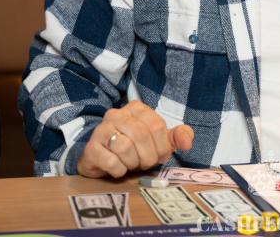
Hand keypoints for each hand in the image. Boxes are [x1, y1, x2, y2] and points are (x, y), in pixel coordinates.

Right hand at [77, 100, 193, 177]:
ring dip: (133, 163)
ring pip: (126, 148)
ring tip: (130, 164)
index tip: (160, 156)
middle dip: (148, 157)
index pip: (157, 126)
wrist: (101, 159)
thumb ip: (174, 137)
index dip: (162, 146)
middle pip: (142, 136)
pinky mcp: (91, 148)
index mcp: (136, 108)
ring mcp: (102, 129)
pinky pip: (111, 162)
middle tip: (145, 164)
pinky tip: (118, 168)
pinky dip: (119, 170)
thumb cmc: (132, 148)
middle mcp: (117, 114)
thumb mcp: (157, 141)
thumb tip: (187, 142)